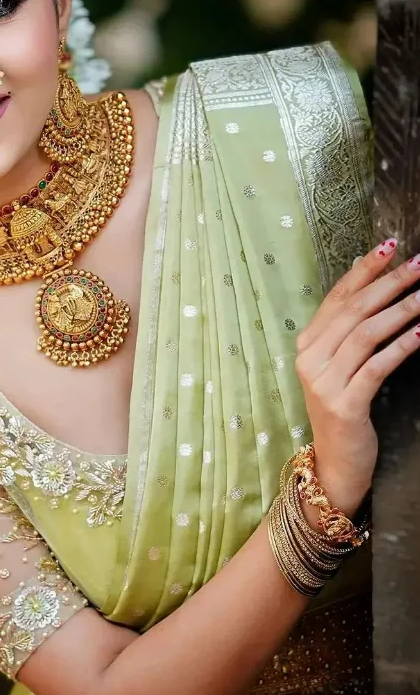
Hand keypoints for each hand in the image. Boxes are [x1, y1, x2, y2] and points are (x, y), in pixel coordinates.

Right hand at [294, 240, 419, 515]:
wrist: (334, 462)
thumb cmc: (342, 409)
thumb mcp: (337, 367)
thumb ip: (348, 334)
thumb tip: (379, 292)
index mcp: (305, 344)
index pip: (337, 297)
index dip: (364, 270)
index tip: (391, 247)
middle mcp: (309, 358)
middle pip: (354, 311)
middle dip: (390, 284)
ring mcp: (323, 381)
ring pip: (366, 334)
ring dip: (402, 310)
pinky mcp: (344, 403)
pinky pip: (378, 365)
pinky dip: (403, 345)